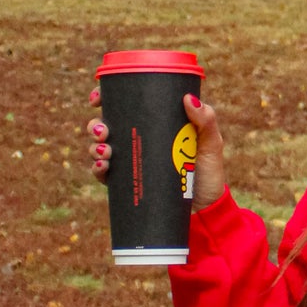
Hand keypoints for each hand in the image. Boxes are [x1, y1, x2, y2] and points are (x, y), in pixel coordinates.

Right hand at [85, 91, 228, 210]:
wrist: (206, 208)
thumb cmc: (209, 171)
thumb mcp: (211, 142)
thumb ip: (205, 120)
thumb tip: (187, 98)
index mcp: (153, 124)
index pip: (124, 106)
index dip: (105, 98)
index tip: (97, 99)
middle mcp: (137, 140)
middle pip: (105, 126)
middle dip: (95, 125)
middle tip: (103, 130)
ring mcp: (131, 162)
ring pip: (100, 149)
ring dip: (95, 147)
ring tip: (106, 151)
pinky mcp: (128, 183)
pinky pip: (103, 174)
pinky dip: (97, 169)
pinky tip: (103, 166)